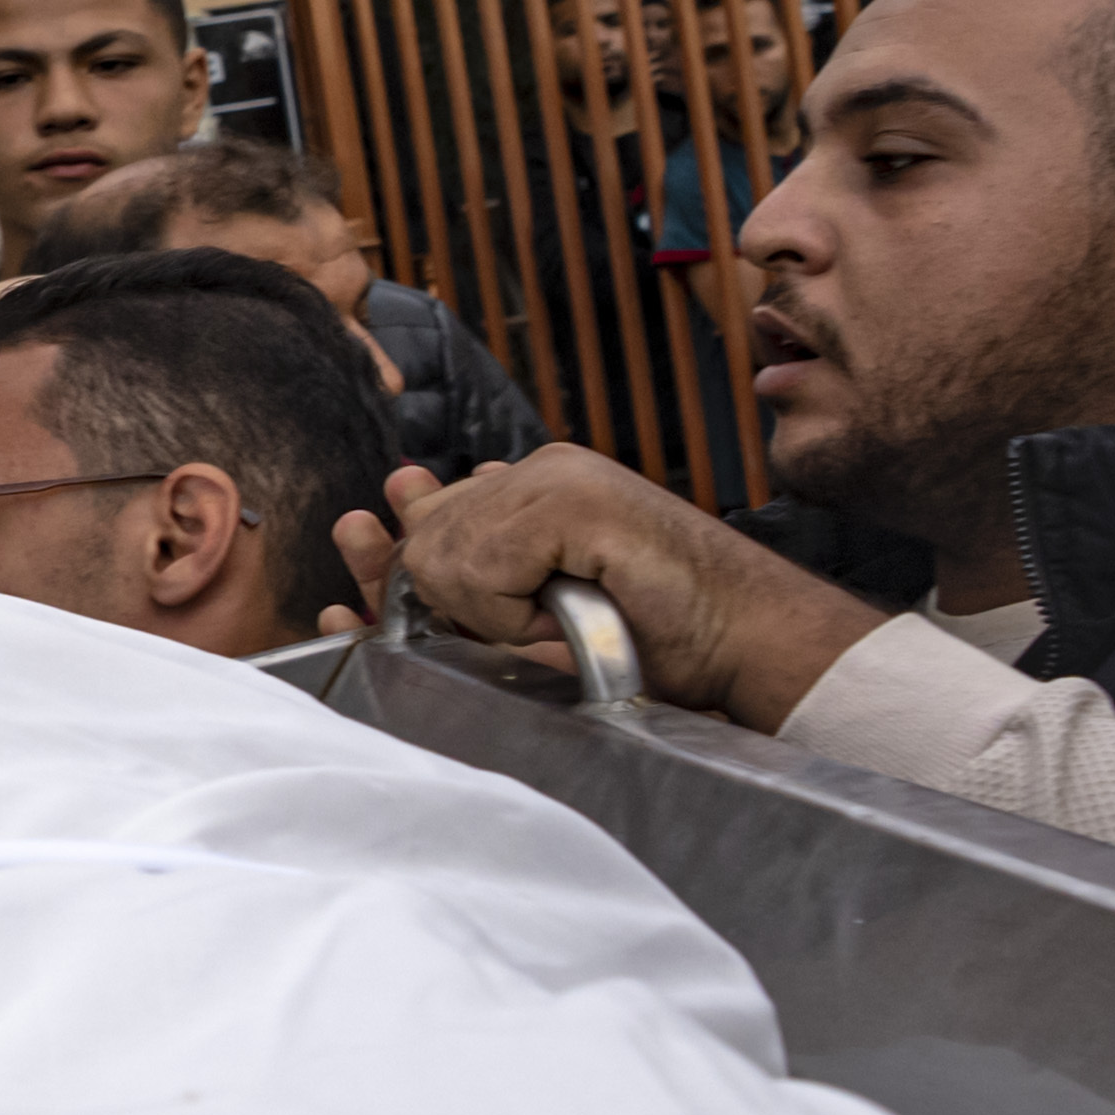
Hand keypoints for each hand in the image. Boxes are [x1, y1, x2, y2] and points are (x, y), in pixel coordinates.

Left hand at [329, 445, 887, 729]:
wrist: (740, 641)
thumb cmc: (648, 643)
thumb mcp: (530, 622)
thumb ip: (453, 581)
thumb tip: (374, 528)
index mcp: (526, 492)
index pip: (421, 524)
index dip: (399, 569)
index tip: (401, 583)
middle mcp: (535, 471)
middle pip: (417, 545)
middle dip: (456, 607)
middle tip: (538, 620)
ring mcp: (553, 475)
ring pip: (442, 556)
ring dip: (494, 613)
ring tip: (564, 614)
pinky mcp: (569, 497)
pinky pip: (482, 567)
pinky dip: (516, 609)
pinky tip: (572, 607)